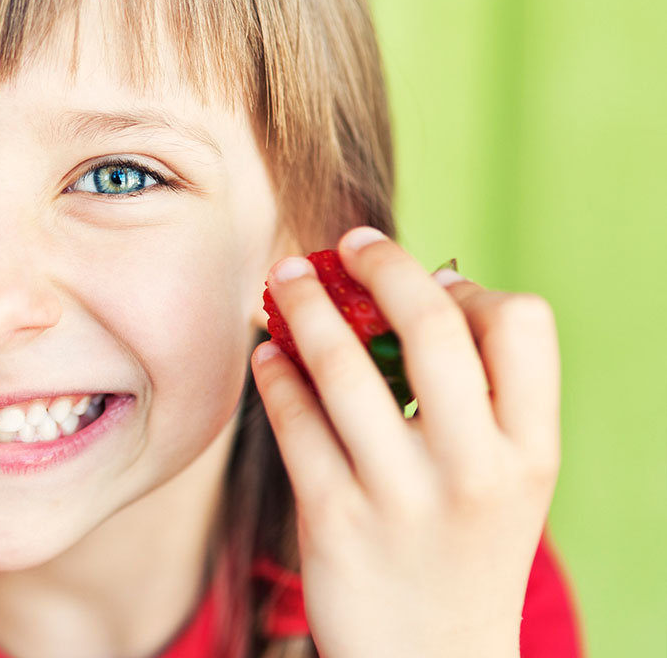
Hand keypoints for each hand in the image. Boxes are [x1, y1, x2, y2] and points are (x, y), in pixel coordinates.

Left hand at [250, 227, 559, 657]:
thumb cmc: (462, 551)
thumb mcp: (504, 481)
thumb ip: (481, 398)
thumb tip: (422, 283)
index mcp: (530, 450)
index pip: (522, 323)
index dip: (470, 287)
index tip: (428, 278)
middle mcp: (475, 468)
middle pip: (431, 325)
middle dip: (379, 265)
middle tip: (346, 243)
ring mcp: (402, 495)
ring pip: (344, 364)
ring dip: (304, 304)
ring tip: (282, 280)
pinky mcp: (334, 518)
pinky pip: (293, 418)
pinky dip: (273, 371)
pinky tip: (266, 355)